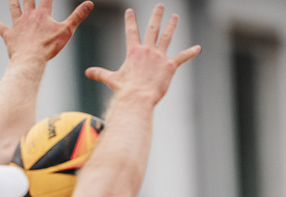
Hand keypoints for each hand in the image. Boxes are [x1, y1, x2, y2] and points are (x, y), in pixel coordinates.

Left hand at [0, 0, 92, 63]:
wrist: (30, 59)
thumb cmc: (49, 46)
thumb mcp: (67, 31)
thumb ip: (78, 16)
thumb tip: (90, 3)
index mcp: (42, 14)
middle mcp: (29, 16)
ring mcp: (18, 25)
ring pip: (14, 9)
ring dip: (13, 2)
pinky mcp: (9, 35)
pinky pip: (1, 27)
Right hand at [84, 4, 200, 104]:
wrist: (138, 99)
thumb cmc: (124, 90)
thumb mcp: (111, 79)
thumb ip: (100, 73)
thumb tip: (87, 73)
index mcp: (133, 51)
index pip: (131, 31)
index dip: (130, 20)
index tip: (130, 11)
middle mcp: (147, 50)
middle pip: (152, 28)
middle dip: (156, 16)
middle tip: (160, 6)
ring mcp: (159, 57)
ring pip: (167, 37)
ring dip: (172, 25)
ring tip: (175, 17)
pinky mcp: (169, 66)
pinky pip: (181, 57)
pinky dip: (190, 52)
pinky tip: (198, 48)